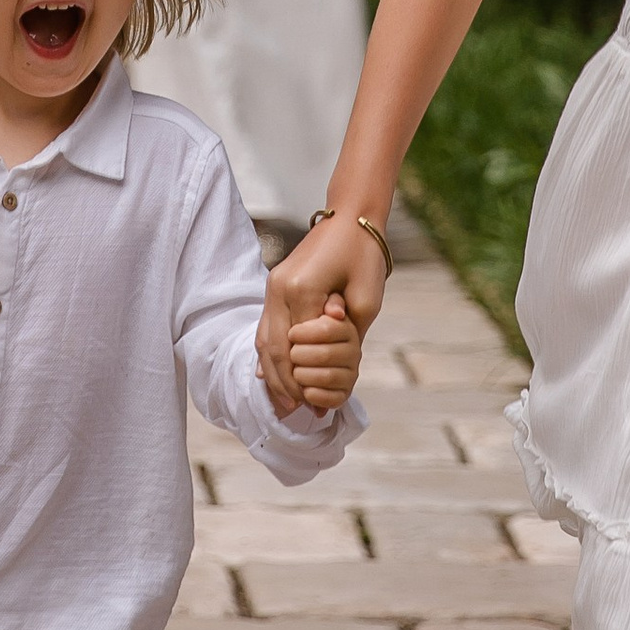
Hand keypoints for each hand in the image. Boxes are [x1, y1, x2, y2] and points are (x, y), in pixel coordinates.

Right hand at [257, 211, 388, 411]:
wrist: (350, 219)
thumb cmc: (364, 257)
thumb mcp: (365, 298)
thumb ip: (344, 331)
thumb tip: (327, 357)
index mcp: (302, 290)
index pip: (297, 348)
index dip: (303, 380)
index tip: (313, 405)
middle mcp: (280, 288)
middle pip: (273, 348)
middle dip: (283, 382)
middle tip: (293, 410)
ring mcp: (274, 285)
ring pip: (263, 339)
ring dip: (272, 371)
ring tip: (282, 399)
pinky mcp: (275, 284)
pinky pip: (265, 326)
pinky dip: (268, 352)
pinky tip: (272, 373)